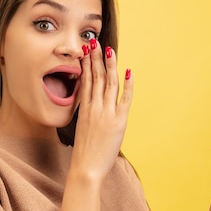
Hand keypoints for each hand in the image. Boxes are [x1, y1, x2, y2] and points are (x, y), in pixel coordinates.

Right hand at [69, 39, 132, 183]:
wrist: (86, 168)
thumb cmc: (84, 152)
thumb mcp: (82, 127)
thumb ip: (88, 113)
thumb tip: (93, 104)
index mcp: (85, 109)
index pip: (86, 80)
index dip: (88, 64)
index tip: (87, 51)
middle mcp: (95, 107)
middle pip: (97, 77)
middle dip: (96, 58)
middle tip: (95, 43)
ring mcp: (107, 113)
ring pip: (109, 83)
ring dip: (110, 65)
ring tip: (109, 50)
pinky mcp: (119, 122)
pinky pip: (124, 99)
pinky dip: (127, 85)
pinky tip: (128, 72)